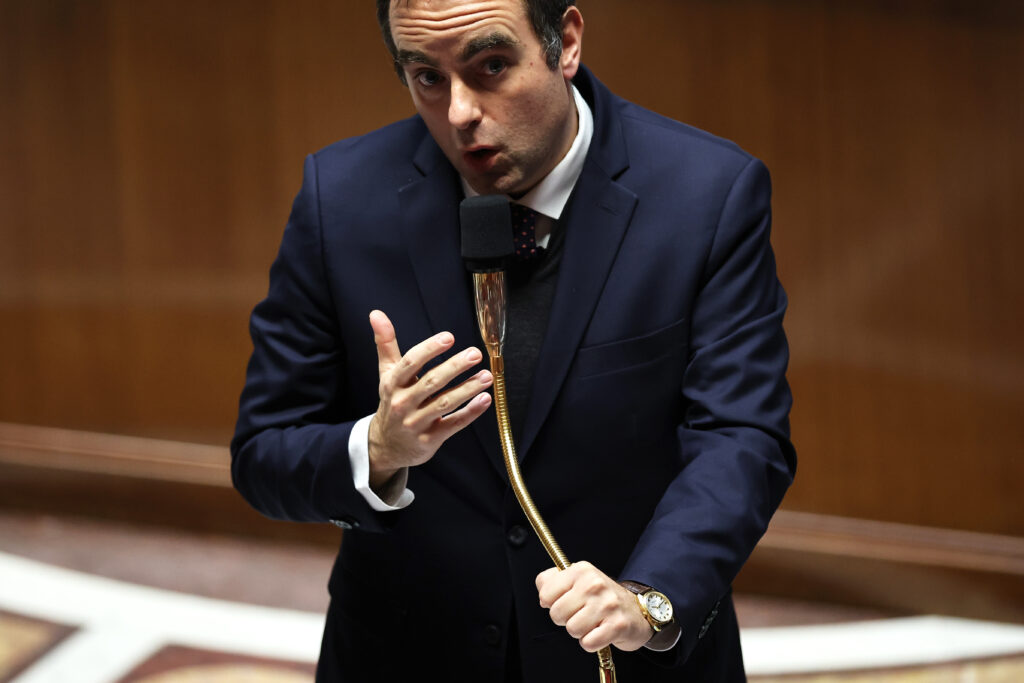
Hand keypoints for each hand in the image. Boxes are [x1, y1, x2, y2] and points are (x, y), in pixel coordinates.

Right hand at [367, 310, 492, 488]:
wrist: (385, 446)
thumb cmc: (392, 402)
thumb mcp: (386, 374)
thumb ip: (385, 343)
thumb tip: (376, 313)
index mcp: (393, 384)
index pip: (411, 363)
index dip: (430, 349)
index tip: (449, 337)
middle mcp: (403, 403)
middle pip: (431, 382)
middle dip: (454, 367)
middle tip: (475, 354)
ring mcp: (416, 423)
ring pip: (444, 404)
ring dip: (467, 389)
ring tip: (486, 376)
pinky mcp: (430, 439)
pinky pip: (453, 424)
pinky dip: (470, 413)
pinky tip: (485, 399)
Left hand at [536, 561, 651, 652]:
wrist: (637, 611)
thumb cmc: (602, 598)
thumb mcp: (578, 580)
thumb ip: (552, 581)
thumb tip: (542, 595)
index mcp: (581, 570)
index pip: (546, 594)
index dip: (552, 604)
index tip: (566, 603)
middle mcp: (594, 584)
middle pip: (557, 614)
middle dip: (566, 620)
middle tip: (581, 615)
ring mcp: (607, 604)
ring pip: (572, 630)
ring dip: (580, 632)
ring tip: (592, 623)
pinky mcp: (617, 625)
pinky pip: (588, 643)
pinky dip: (591, 643)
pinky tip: (600, 632)